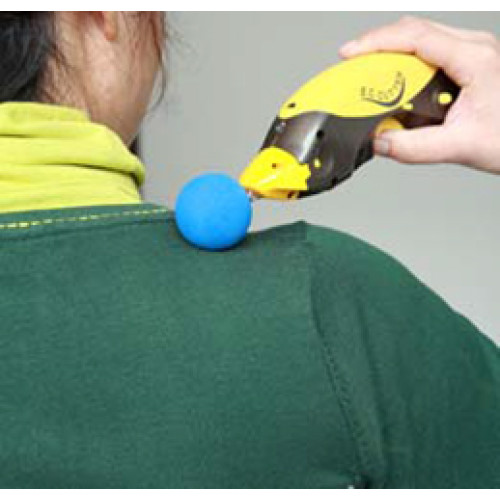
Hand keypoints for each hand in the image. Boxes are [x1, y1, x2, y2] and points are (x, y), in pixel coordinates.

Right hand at [339, 16, 499, 173]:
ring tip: (368, 81)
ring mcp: (469, 53)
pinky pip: (425, 55)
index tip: (349, 55)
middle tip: (351, 70)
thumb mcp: (462, 147)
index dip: (375, 42)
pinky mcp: (463, 65)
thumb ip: (415, 148)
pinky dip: (402, 69)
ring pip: (417, 40)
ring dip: (389, 58)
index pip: (414, 37)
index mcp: (474, 58)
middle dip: (375, 48)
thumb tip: (379, 142)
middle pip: (411, 31)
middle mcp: (472, 48)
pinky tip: (394, 89)